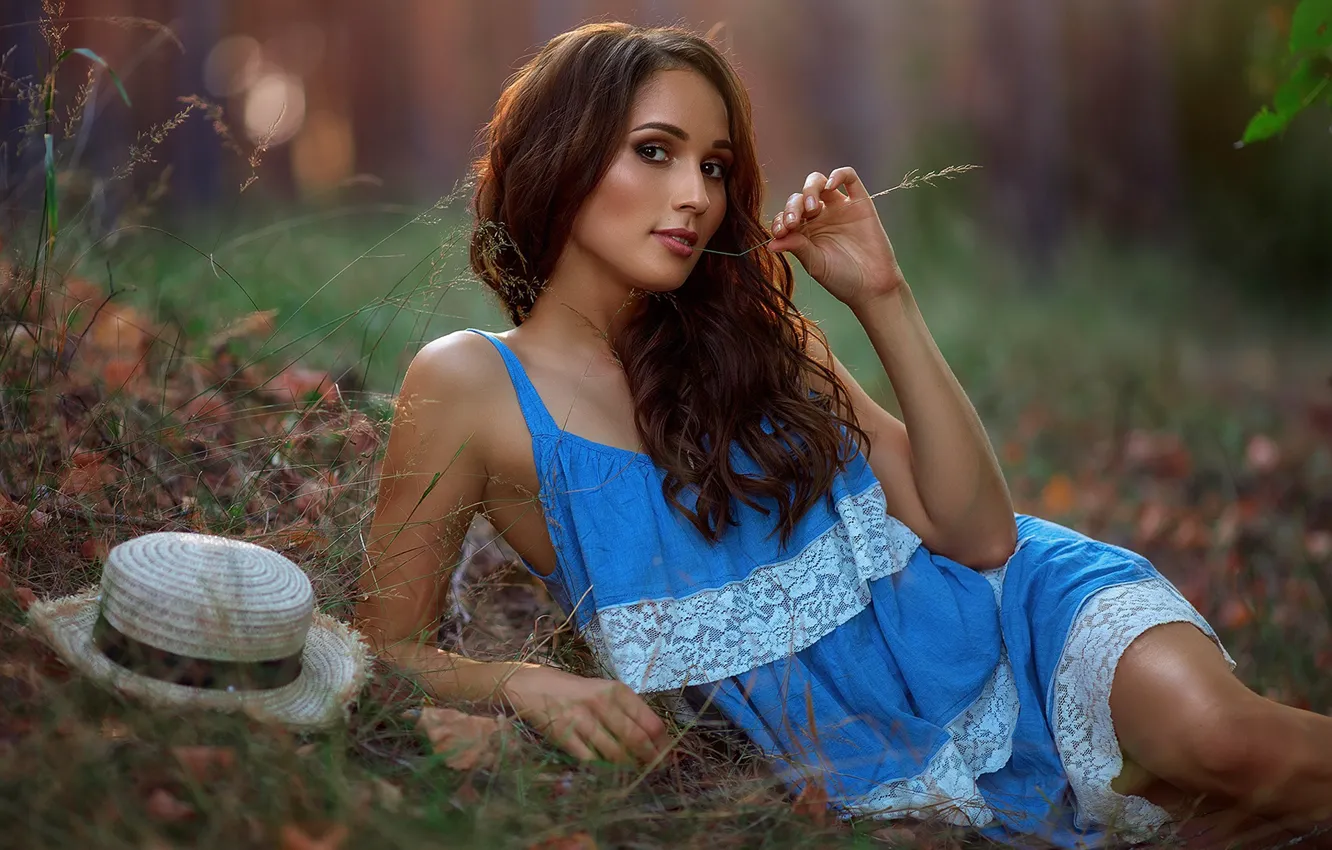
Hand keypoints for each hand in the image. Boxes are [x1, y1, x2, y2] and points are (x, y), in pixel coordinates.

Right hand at [500, 665, 669, 765]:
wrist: (533, 687)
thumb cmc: (576, 692)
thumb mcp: (605, 692)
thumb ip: (628, 712)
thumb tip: (655, 741)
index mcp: (617, 691)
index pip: (651, 722)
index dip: (663, 744)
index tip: (667, 757)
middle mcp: (602, 703)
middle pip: (637, 740)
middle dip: (650, 760)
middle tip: (653, 770)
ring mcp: (583, 720)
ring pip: (616, 753)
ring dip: (627, 767)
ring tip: (631, 772)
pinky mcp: (565, 736)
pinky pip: (592, 760)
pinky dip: (603, 770)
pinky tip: (607, 772)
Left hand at [766, 166, 905, 310]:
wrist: (872, 286)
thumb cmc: (842, 278)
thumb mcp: (815, 263)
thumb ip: (796, 247)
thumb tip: (770, 242)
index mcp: (805, 231)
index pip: (787, 214)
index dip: (781, 219)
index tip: (780, 232)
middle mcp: (820, 216)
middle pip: (800, 197)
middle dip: (793, 207)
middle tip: (794, 222)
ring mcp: (839, 208)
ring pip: (819, 183)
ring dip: (810, 190)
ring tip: (810, 209)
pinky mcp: (860, 203)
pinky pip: (849, 178)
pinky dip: (839, 175)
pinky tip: (830, 185)